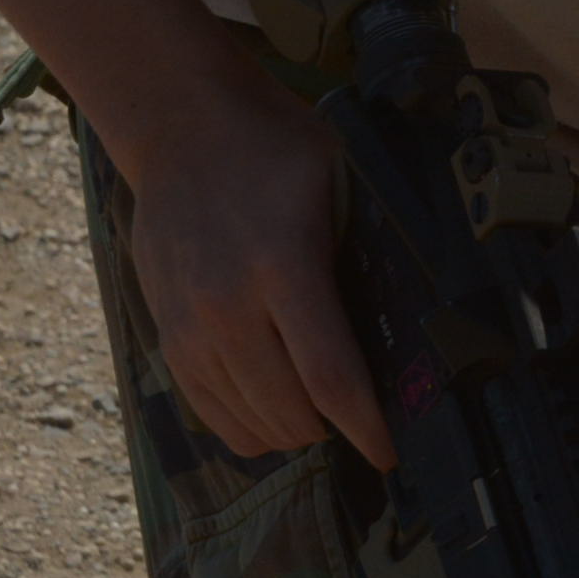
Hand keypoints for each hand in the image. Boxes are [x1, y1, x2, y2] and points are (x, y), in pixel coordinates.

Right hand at [119, 75, 392, 465]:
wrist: (181, 126)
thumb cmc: (273, 146)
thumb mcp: (341, 180)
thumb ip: (366, 249)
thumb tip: (412, 317)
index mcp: (282, 265)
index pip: (329, 376)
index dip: (365, 426)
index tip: (389, 452)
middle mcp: (228, 306)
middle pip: (289, 411)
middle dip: (334, 430)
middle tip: (362, 422)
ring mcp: (189, 325)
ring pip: (247, 421)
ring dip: (291, 431)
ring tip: (320, 416)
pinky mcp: (166, 332)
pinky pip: (208, 410)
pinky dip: (246, 425)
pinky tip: (273, 411)